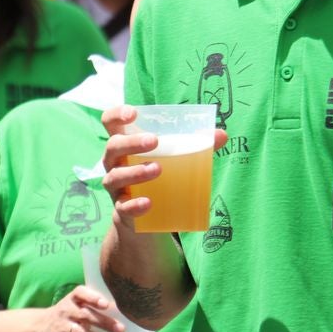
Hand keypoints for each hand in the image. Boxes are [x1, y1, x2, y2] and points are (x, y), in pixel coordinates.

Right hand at [30, 286, 124, 331]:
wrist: (40, 327)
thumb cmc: (67, 315)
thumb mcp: (74, 305)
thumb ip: (92, 305)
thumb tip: (122, 309)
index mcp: (71, 299)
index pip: (80, 293)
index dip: (92, 297)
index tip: (106, 304)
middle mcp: (66, 311)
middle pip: (85, 315)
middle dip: (104, 322)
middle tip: (121, 329)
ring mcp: (62, 327)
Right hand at [100, 105, 226, 227]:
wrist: (144, 217)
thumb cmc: (157, 176)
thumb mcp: (172, 158)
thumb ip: (195, 145)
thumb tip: (221, 135)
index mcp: (124, 143)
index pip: (110, 122)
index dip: (117, 114)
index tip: (133, 114)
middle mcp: (114, 162)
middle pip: (113, 146)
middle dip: (131, 142)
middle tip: (155, 142)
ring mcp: (116, 187)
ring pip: (115, 176)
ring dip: (134, 172)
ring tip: (157, 169)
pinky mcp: (122, 210)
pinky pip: (123, 206)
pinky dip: (134, 205)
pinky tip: (148, 203)